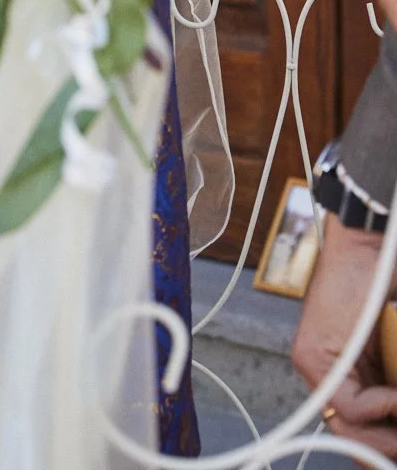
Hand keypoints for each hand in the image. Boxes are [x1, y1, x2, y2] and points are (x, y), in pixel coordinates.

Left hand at [292, 214, 396, 455]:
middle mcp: (323, 376)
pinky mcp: (312, 355)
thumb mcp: (392, 352)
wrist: (367, 250)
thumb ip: (390, 384)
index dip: (383, 450)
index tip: (395, 454)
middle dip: (386, 450)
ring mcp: (313, 367)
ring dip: (388, 435)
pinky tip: (396, 397)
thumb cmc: (383, 291)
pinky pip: (349, 406)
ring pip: (348, 430)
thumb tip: (395, 414)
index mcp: (345, 377)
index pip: (359, 434)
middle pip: (353, 440)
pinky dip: (381, 407)